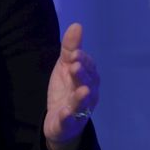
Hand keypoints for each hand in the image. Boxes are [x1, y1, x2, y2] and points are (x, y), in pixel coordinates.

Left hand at [43, 22, 99, 149]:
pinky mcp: (68, 124)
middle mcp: (88, 95)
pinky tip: (65, 112)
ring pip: (82, 103)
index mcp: (88, 79)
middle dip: (82, 75)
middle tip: (75, 66)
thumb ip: (70, 48)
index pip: (88, 67)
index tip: (73, 53)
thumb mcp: (65, 66)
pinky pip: (69, 121)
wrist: (61, 121)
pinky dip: (68, 117)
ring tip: (81, 90)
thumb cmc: (67, 89)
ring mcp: (79, 111)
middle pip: (87, 84)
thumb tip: (77, 25)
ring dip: (81, 97)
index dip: (82, 61)